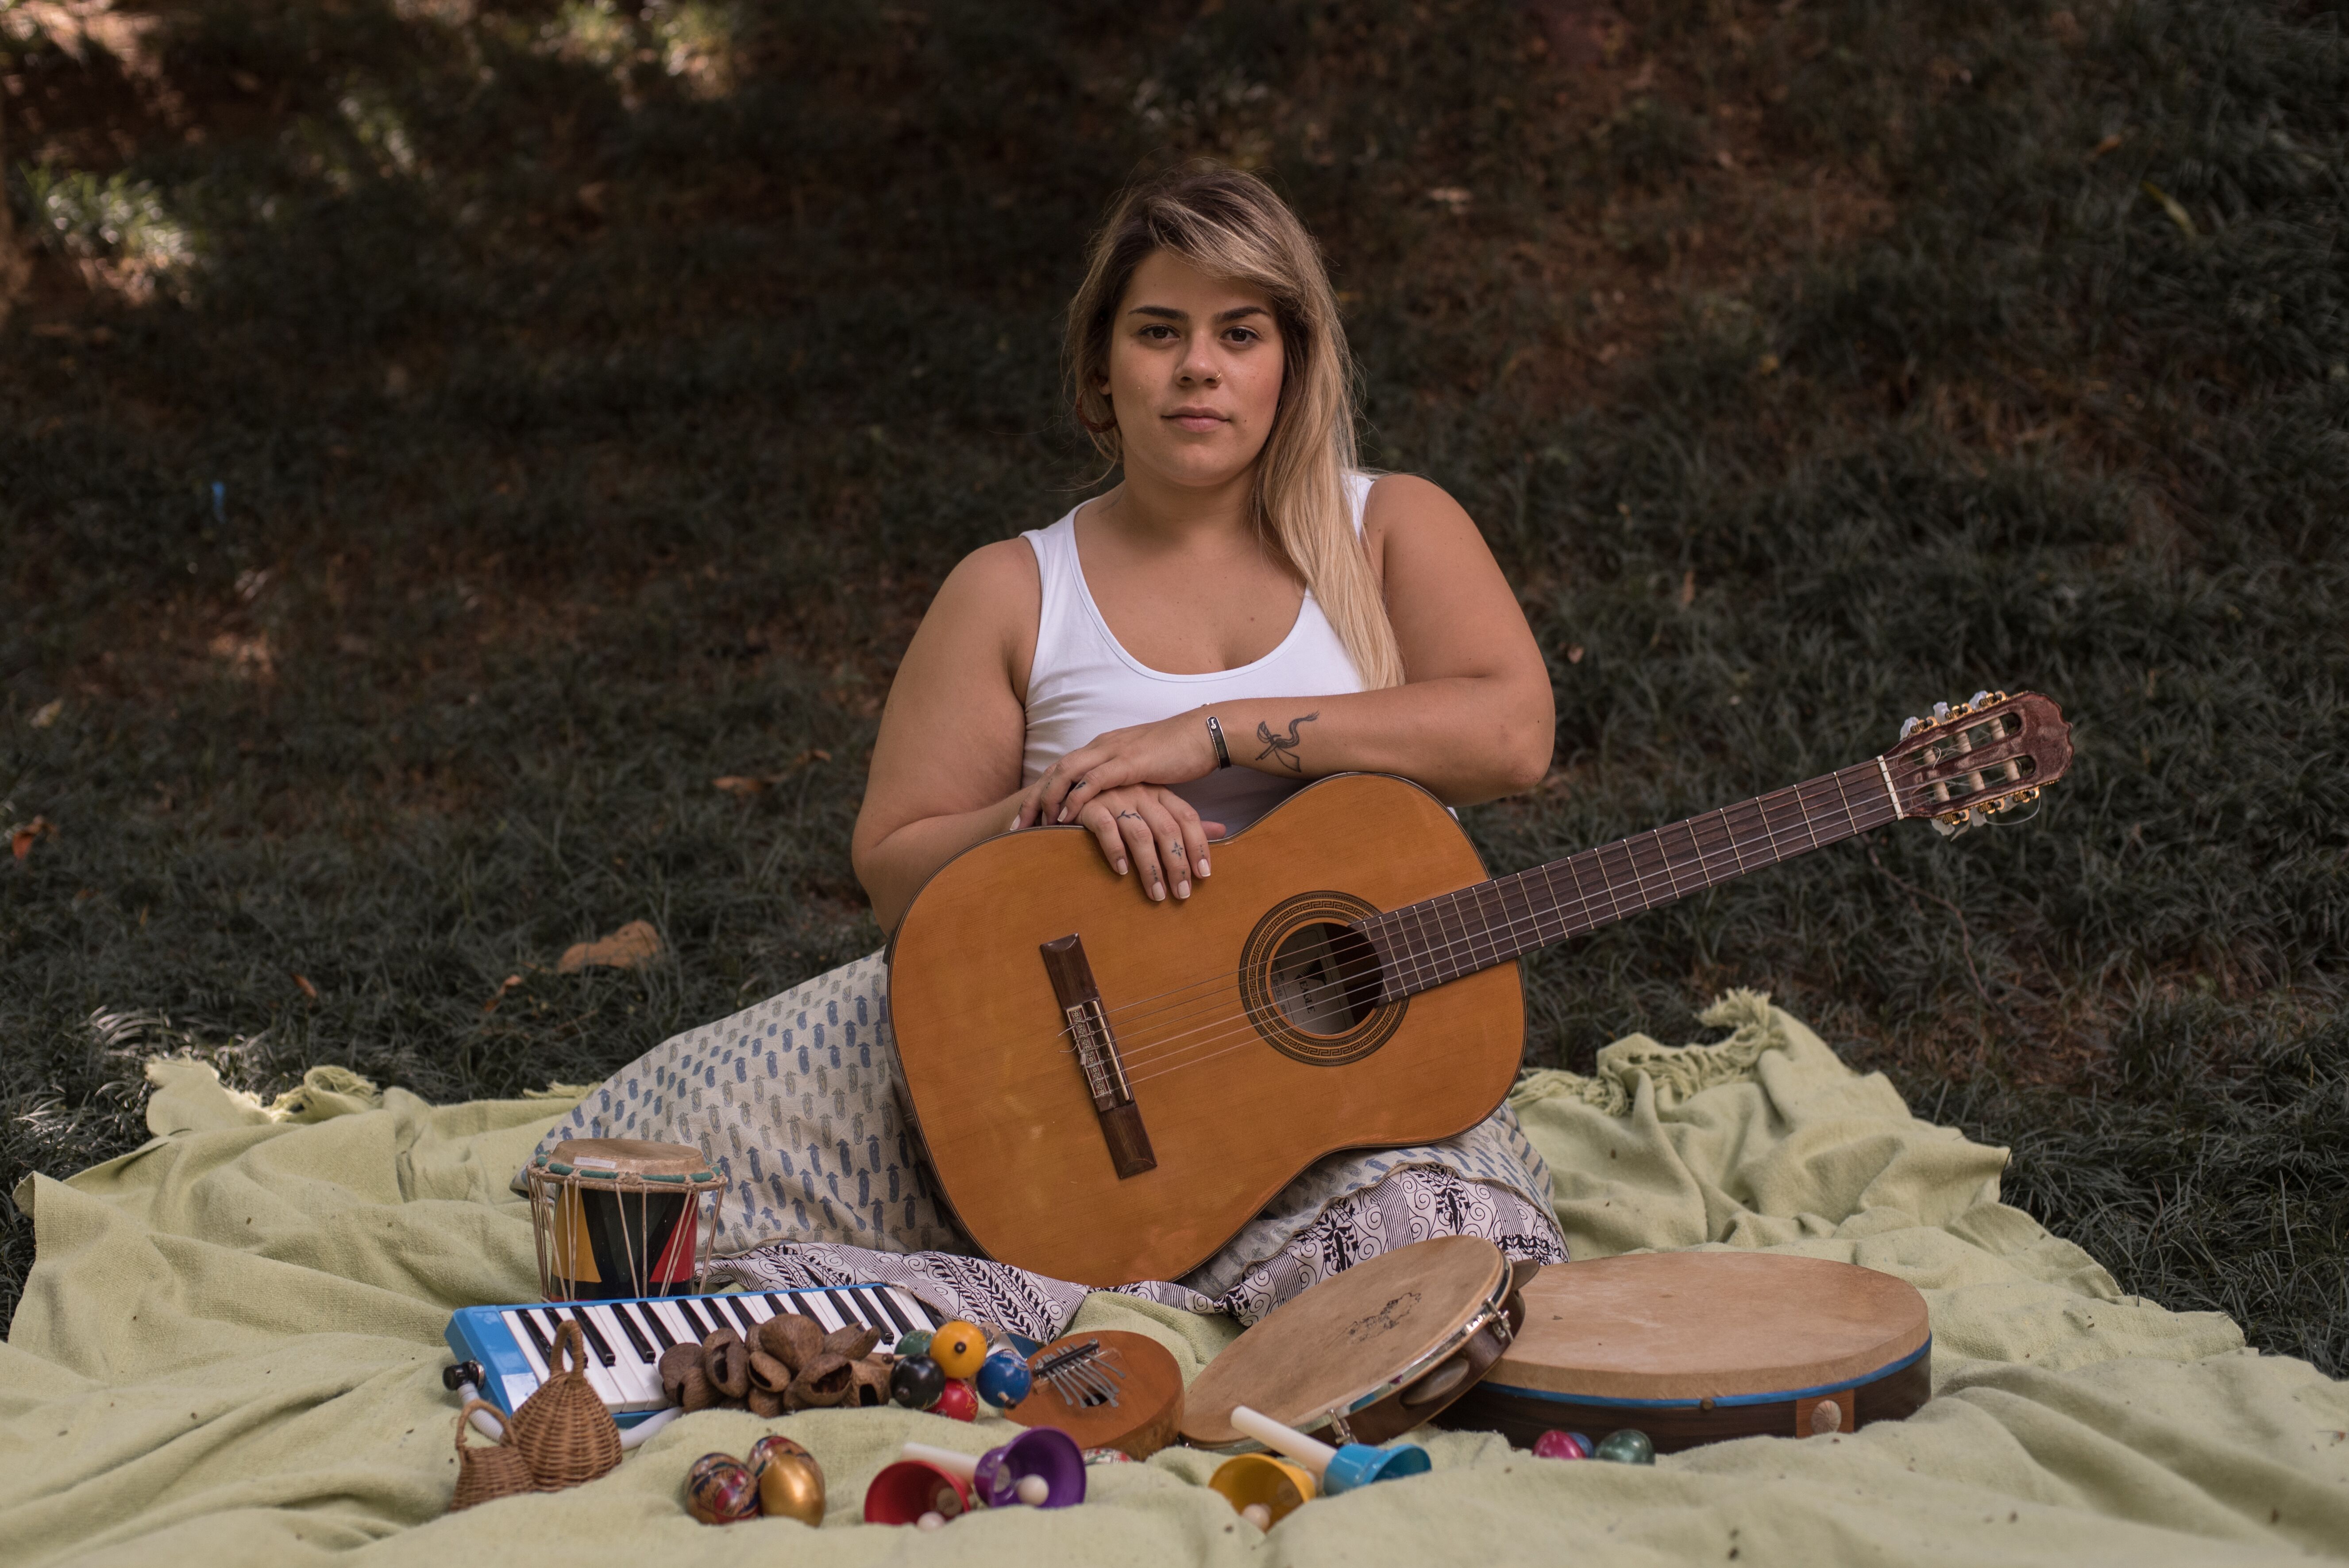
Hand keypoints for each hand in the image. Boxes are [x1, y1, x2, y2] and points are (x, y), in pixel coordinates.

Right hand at [1012, 779, 1222, 901]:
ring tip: (1157, 895)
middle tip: (1182, 895)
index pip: (1187, 817)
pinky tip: (1122, 873)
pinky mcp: (1089, 805)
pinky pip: (1106, 828)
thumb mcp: (1151, 808)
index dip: (1198, 846)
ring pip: (1141, 834)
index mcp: (1157, 792)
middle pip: (1168, 829)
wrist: (1066, 790)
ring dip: (1151, 868)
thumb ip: (1181, 820)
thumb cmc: (1114, 805)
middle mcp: (1139, 792)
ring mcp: (1114, 797)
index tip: (1205, 875)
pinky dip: (1116, 851)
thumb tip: (1221, 830)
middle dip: (1177, 865)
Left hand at [1036, 711, 1218, 827]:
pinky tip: (1064, 817)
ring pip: (1066, 774)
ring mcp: (1113, 752)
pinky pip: (1093, 780)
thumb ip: (1124, 781)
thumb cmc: (1178, 752)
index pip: (1061, 769)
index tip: (1025, 818)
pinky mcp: (1129, 762)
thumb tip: (1115, 803)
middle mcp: (1101, 746)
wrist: (1205, 733)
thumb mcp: (1142, 768)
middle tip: (1015, 827)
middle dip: (1032, 799)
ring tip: (1033, 826)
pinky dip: (1075, 798)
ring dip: (1046, 800)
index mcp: (1102, 747)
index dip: (1040, 792)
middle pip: (1054, 772)